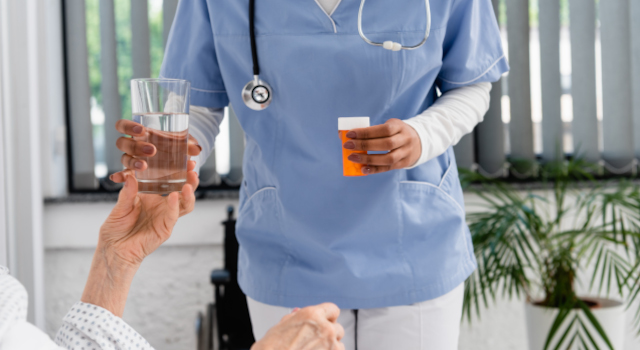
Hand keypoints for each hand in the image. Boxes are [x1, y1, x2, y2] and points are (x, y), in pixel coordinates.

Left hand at [82, 172, 196, 315]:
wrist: (114, 249)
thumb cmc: (116, 228)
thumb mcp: (120, 206)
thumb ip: (127, 192)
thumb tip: (131, 176)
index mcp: (152, 196)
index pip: (168, 180)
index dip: (176, 171)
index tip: (181, 159)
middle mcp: (162, 205)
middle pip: (182, 190)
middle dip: (189, 179)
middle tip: (192, 168)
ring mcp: (166, 216)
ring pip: (185, 203)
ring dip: (189, 192)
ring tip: (190, 182)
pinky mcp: (166, 228)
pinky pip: (174, 216)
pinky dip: (176, 206)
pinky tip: (175, 196)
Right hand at [111, 119, 201, 182]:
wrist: (177, 158)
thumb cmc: (175, 145)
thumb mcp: (182, 142)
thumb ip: (189, 145)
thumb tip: (196, 149)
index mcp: (139, 133)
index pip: (123, 126)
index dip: (128, 126)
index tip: (141, 130)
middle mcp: (132, 145)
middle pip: (123, 143)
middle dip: (135, 146)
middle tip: (152, 150)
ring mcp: (132, 159)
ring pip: (124, 159)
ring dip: (133, 162)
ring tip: (145, 166)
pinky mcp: (134, 173)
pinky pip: (124, 175)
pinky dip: (119, 176)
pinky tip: (116, 179)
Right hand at [252, 303, 344, 349]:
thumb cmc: (272, 348)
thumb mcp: (280, 327)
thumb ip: (295, 318)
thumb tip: (297, 312)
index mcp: (312, 315)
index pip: (333, 309)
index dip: (328, 316)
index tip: (325, 322)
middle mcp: (324, 328)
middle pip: (337, 327)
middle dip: (329, 333)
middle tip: (315, 340)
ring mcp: (330, 344)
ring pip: (339, 343)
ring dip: (330, 346)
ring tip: (313, 349)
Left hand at [342, 118, 420, 174]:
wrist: (419, 142)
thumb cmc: (395, 132)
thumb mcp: (388, 126)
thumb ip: (370, 130)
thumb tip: (343, 134)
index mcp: (399, 126)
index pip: (383, 129)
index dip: (366, 132)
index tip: (350, 134)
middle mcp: (405, 139)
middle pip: (385, 144)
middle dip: (364, 145)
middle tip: (348, 146)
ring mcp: (406, 152)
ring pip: (388, 158)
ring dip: (368, 159)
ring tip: (352, 158)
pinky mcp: (404, 163)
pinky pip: (388, 168)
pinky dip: (374, 169)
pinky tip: (363, 169)